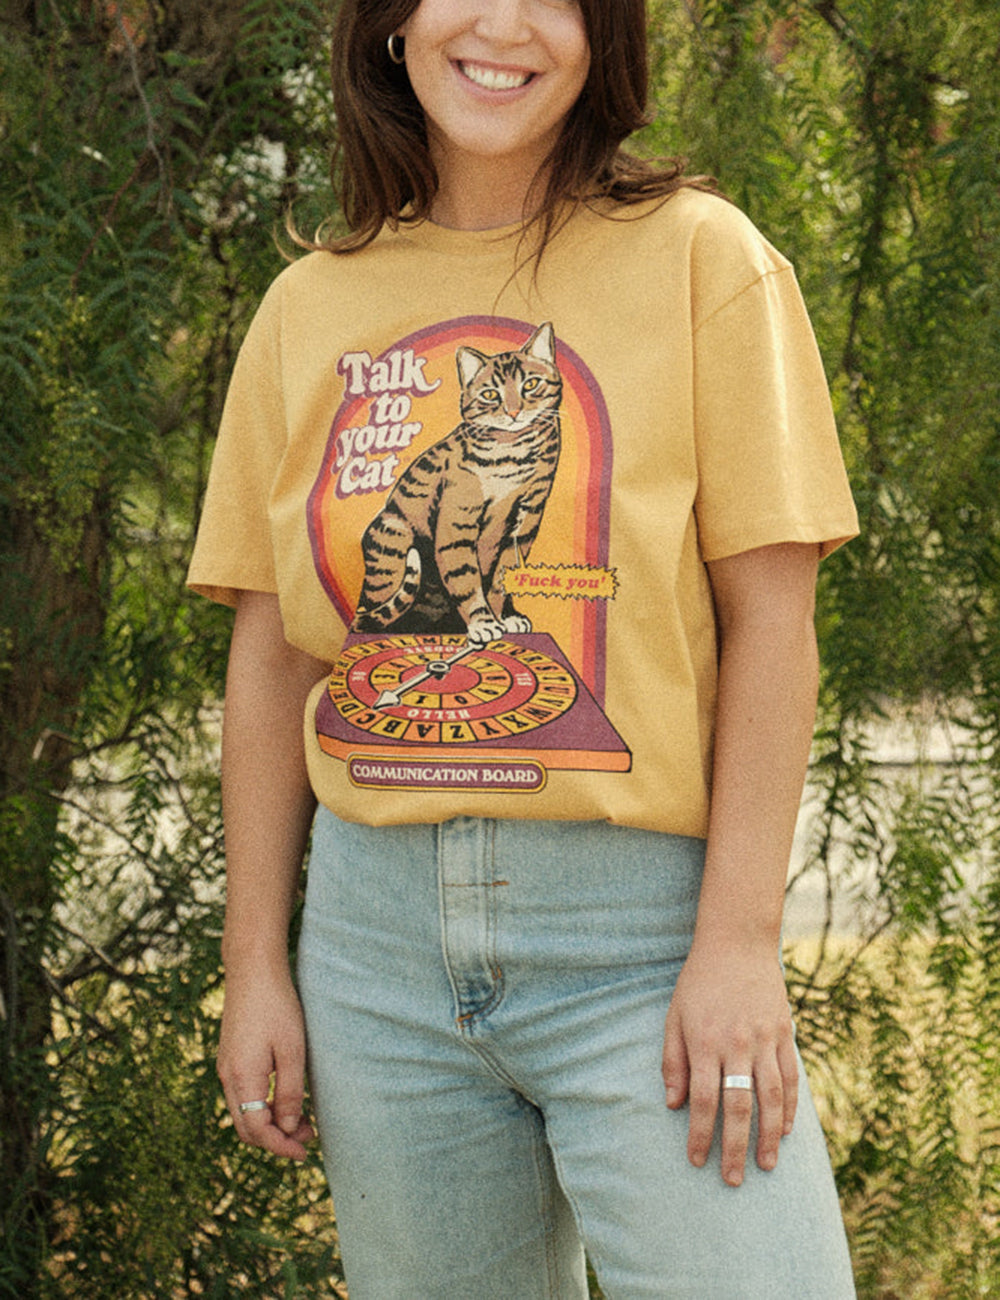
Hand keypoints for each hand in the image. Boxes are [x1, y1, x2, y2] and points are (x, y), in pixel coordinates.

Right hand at [217, 965, 314, 1160]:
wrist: (253, 971)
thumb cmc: (277, 1007)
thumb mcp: (292, 1050)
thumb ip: (290, 1093)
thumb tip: (288, 1129)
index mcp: (242, 1078)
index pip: (257, 1130)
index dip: (280, 1146)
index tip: (304, 1153)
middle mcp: (228, 1077)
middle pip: (246, 1127)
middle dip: (276, 1139)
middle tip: (308, 1139)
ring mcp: (226, 1067)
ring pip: (244, 1112)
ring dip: (270, 1123)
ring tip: (303, 1121)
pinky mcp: (231, 1058)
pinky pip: (243, 1096)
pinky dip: (263, 1107)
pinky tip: (286, 1099)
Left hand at [662, 940, 797, 1186]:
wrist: (737, 944)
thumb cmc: (699, 982)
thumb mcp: (674, 1016)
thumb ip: (673, 1061)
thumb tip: (673, 1104)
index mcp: (705, 1042)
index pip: (702, 1100)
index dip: (700, 1134)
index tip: (696, 1160)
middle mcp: (737, 1044)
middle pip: (738, 1107)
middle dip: (735, 1148)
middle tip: (733, 1180)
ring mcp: (765, 1039)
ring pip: (771, 1098)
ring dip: (768, 1136)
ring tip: (765, 1165)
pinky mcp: (785, 1034)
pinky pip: (791, 1078)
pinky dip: (790, 1108)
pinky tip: (784, 1131)